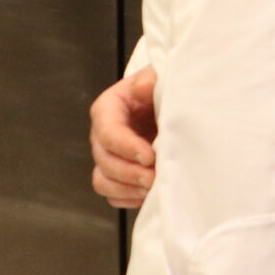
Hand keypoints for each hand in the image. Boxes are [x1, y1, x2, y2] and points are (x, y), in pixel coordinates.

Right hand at [90, 66, 158, 209]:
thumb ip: (150, 79)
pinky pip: (114, 195)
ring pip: (104, 181)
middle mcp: (103, 135)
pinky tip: (150, 196)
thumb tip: (141, 88)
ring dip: (127, 189)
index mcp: (108, 109)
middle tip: (154, 178)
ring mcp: (109, 157)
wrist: (172, 102)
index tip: (150, 156)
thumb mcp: (159, 76)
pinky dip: (130, 199)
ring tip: (153, 189)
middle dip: (129, 172)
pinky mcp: (118, 175)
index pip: (108, 131)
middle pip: (104, 160)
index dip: (126, 147)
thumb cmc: (163, 88)